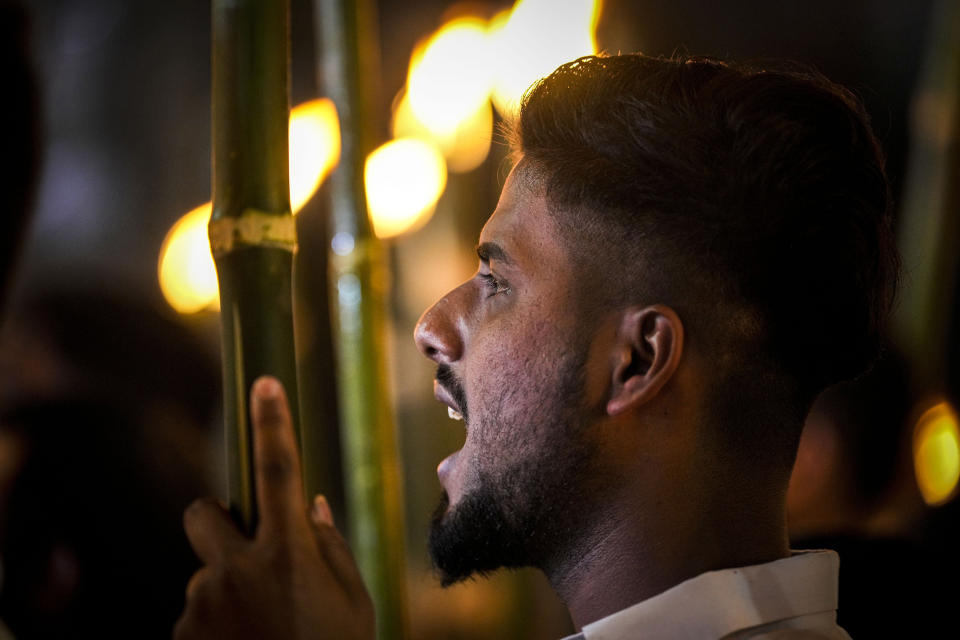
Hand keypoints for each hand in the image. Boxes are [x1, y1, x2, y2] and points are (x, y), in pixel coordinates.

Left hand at [175, 377, 373, 639]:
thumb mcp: (355, 605)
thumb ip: (331, 548)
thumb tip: (311, 506)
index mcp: (287, 553)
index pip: (281, 471)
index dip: (273, 423)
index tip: (265, 383)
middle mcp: (235, 570)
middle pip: (202, 514)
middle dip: (215, 524)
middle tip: (240, 554)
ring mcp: (201, 605)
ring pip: (204, 577)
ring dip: (225, 595)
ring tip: (259, 633)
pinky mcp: (179, 636)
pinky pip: (194, 617)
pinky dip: (214, 630)